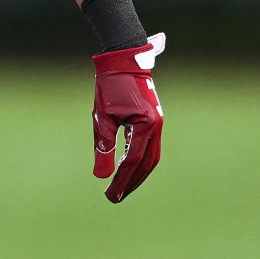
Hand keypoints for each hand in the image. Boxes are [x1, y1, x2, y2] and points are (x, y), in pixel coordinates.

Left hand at [91, 32, 164, 203]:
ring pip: (151, 158)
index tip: (110, 195)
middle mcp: (156, 127)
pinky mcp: (154, 122)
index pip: (132, 161)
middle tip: (114, 197)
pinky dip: (140, 161)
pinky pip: (150, 148)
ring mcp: (158, 124)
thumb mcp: (102, 117)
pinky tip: (127, 168)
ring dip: (137, 174)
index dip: (121, 180)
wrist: (124, 61)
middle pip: (146, 164)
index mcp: (145, 125)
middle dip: (131, 182)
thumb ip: (104, 147)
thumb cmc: (110, 87)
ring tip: (121, 187)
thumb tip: (101, 176)